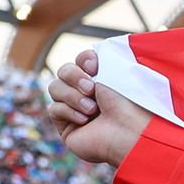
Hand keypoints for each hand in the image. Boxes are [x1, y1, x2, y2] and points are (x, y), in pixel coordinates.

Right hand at [45, 48, 152, 165]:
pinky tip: (85, 121)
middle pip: (63, 71)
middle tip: (92, 89)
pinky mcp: (67, 127)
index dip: (84, 60)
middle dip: (74, 76)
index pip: (81, 60)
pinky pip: (54, 109)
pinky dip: (69, 112)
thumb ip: (101, 59)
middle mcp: (89, 94)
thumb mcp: (115, 73)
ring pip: (55, 88)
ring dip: (73, 96)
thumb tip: (94, 52)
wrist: (128, 131)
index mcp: (103, 81)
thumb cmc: (128, 103)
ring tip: (93, 109)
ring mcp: (76, 110)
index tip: (95, 67)